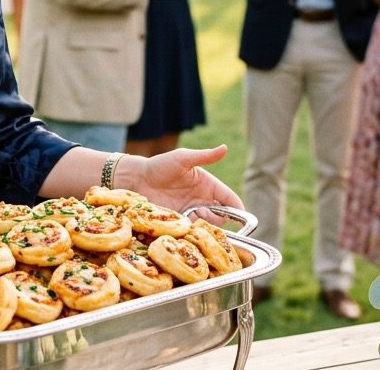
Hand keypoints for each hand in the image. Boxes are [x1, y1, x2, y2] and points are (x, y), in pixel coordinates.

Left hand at [123, 145, 241, 220]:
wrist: (136, 179)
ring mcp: (190, 212)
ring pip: (207, 225)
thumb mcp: (182, 158)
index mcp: (207, 185)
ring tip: (196, 219)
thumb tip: (225, 148)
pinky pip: (191, 229)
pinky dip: (194, 231)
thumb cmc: (159, 165)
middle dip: (221, 218)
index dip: (238, 209)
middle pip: (221, 215)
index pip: (228, 198)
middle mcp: (201, 200)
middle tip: (207, 214)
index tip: (243, 218)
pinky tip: (188, 229)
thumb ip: (204, 157)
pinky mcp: (178, 221)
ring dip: (206, 226)